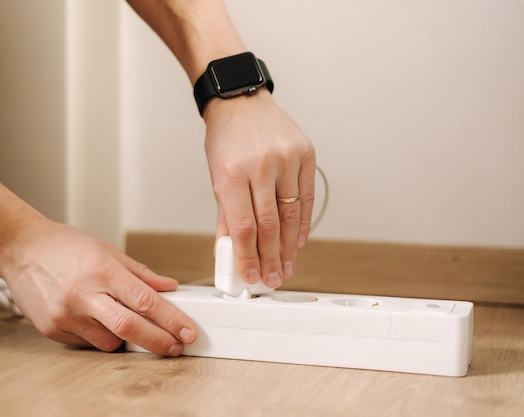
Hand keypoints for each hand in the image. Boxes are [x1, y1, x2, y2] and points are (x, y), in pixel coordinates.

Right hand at [0, 220, 195, 354]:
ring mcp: (66, 315)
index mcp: (102, 271)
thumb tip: (168, 287)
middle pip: (129, 327)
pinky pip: (88, 343)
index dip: (171, 319)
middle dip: (159, 341)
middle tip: (177, 345)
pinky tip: (101, 322)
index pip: (145, 301)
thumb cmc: (63, 246)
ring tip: (131, 325)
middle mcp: (83, 295)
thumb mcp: (107, 250)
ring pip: (110, 341)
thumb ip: (140, 273)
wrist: (20, 248)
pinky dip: (103, 337)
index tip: (187, 330)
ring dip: (128, 339)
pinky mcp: (53, 330)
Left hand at [204, 89, 315, 287]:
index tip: (252, 275)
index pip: (243, 227)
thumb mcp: (217, 176)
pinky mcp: (305, 154)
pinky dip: (302, 223)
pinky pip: (306, 197)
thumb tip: (233, 251)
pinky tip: (298, 241)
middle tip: (273, 278)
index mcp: (231, 173)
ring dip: (289, 247)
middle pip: (270, 225)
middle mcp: (260, 165)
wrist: (241, 102)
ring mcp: (286, 158)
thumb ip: (227, 215)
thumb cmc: (226, 140)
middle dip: (272, 258)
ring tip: (287, 266)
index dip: (248, 257)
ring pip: (291, 215)